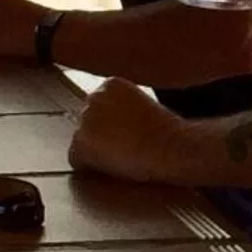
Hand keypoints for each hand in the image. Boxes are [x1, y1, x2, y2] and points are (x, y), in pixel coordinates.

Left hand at [69, 76, 198, 182]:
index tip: (131, 132)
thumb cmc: (169, 132)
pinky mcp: (80, 144)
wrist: (173, 147)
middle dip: (101, 136)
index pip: (98, 107)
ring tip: (124, 156)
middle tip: (127, 146)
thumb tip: (114, 126)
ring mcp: (85, 120)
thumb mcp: (146, 105)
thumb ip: (124, 108)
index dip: (113, 125)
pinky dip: (92, 167)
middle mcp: (93, 97)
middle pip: (88, 123)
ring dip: (97, 151)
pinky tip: (115, 165)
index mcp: (111, 84)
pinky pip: (77, 160)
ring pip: (82, 141)